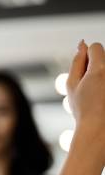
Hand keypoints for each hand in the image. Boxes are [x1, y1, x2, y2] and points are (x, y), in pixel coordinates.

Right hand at [66, 41, 104, 159]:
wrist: (99, 130)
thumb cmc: (83, 109)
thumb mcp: (72, 86)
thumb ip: (76, 62)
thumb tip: (81, 44)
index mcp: (100, 69)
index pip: (96, 47)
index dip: (87, 57)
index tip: (85, 72)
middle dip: (97, 67)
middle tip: (92, 88)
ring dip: (102, 78)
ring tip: (100, 95)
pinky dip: (103, 88)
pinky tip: (103, 98)